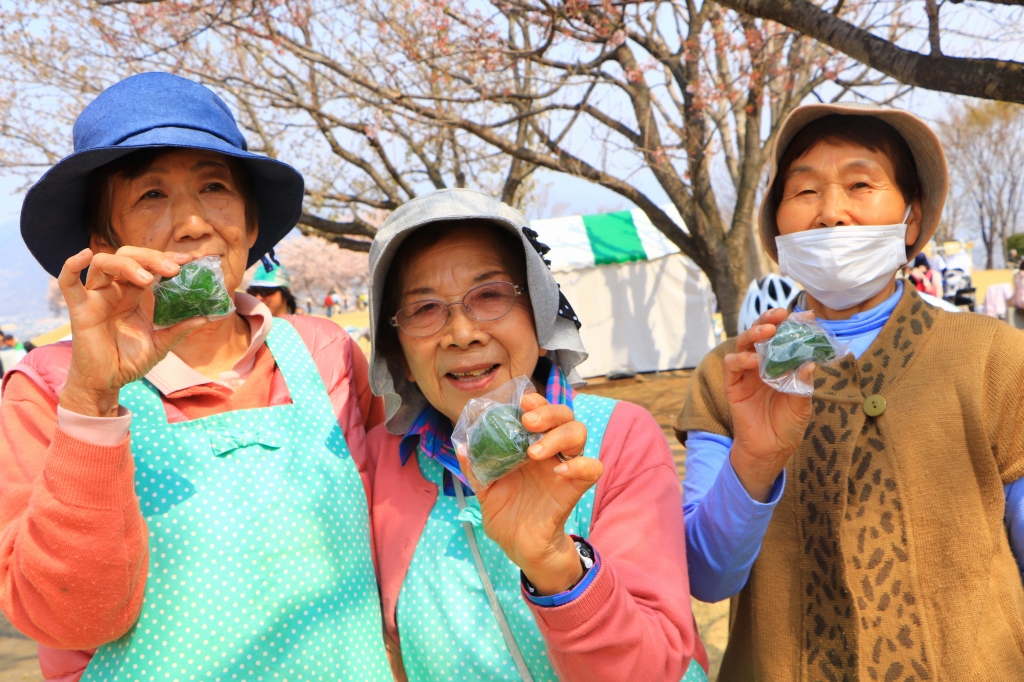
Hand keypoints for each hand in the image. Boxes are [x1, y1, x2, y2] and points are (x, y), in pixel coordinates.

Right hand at [57, 247, 208, 416]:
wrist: (108, 384)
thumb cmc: (129, 361)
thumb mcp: (162, 344)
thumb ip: (180, 329)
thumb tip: (207, 317)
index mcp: (133, 295)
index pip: (148, 265)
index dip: (167, 258)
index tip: (190, 261)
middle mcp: (115, 291)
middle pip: (128, 257)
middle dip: (152, 258)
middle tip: (174, 269)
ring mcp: (96, 298)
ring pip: (105, 263)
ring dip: (128, 264)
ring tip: (149, 278)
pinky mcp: (80, 310)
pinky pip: (68, 283)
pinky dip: (71, 266)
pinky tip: (82, 255)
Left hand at [456, 392, 602, 595]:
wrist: (519, 547)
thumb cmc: (507, 514)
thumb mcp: (485, 490)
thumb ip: (476, 468)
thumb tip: (462, 446)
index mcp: (530, 445)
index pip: (541, 412)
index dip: (536, 401)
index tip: (521, 403)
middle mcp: (550, 451)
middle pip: (564, 415)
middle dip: (548, 412)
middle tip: (528, 422)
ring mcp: (565, 468)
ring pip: (579, 433)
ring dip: (558, 436)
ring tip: (533, 452)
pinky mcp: (575, 488)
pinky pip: (592, 467)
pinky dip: (579, 464)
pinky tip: (558, 471)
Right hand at [725, 308, 813, 502]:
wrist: (771, 449)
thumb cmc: (788, 425)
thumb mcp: (802, 403)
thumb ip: (803, 383)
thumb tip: (808, 363)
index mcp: (780, 364)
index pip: (784, 338)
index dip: (792, 325)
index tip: (806, 316)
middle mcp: (761, 364)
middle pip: (760, 334)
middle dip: (769, 320)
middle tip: (780, 314)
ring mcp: (745, 373)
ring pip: (743, 344)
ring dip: (753, 334)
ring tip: (767, 331)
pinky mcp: (732, 384)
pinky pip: (732, 365)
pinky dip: (741, 359)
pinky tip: (754, 361)